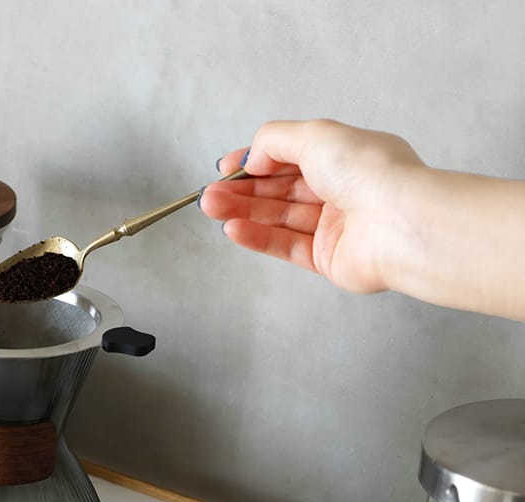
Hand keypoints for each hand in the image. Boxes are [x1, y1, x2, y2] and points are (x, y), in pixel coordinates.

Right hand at [200, 119, 424, 294]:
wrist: (400, 224)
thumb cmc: (369, 173)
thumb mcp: (315, 135)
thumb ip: (275, 140)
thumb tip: (252, 157)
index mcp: (345, 156)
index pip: (291, 158)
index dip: (256, 161)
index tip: (226, 166)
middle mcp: (342, 190)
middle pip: (280, 190)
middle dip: (242, 190)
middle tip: (210, 194)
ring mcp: (335, 226)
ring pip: (278, 217)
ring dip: (242, 212)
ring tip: (210, 208)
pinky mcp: (328, 258)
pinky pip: (286, 245)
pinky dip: (258, 237)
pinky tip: (233, 229)